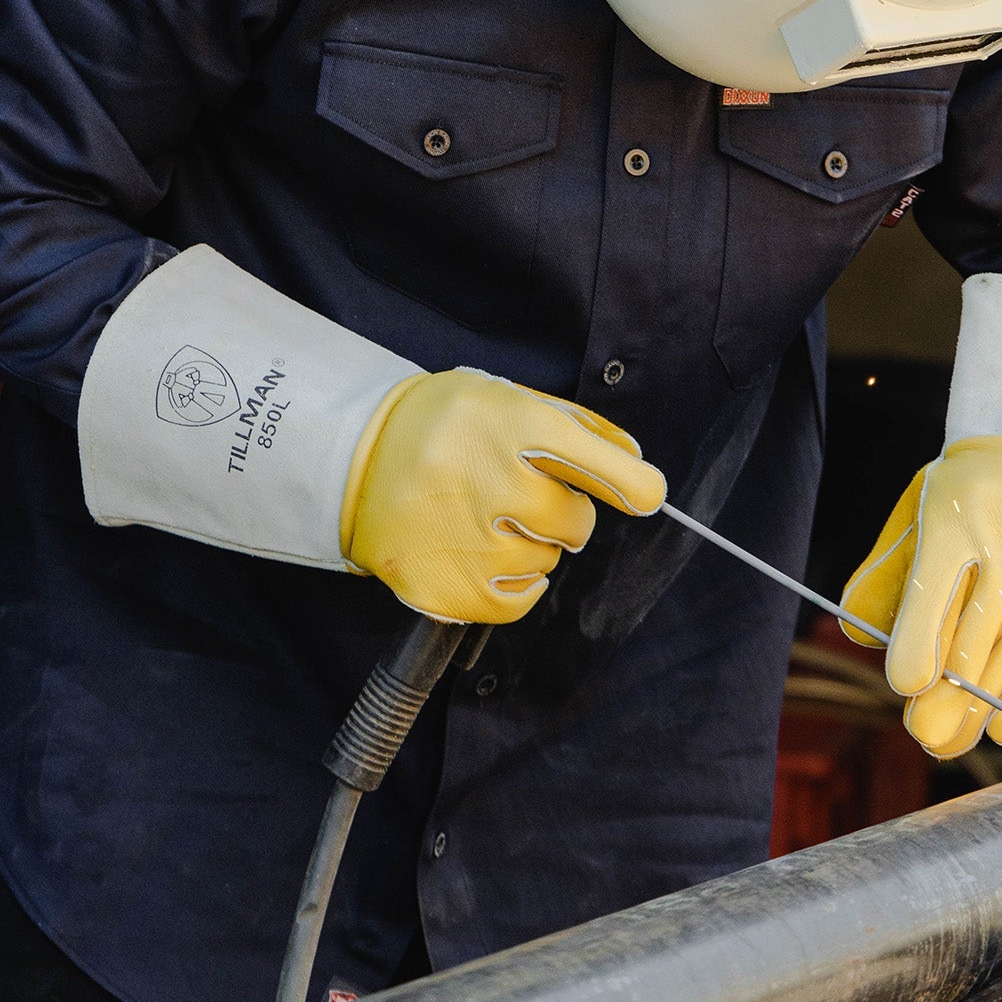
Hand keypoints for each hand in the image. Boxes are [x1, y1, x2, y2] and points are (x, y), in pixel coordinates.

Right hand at [342, 370, 665, 623]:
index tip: (645, 494)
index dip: (632, 485)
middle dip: (561, 512)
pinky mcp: (449, 589)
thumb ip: (579, 428)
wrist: (355, 462)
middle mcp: (490, 483)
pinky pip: (520, 599)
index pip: (594, 463)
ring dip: (529, 545)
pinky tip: (476, 551)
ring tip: (479, 517)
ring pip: (546, 562)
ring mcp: (467, 541)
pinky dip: (511, 581)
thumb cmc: (446, 428)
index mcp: (509, 425)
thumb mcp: (507, 401)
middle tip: (516, 493)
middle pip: (576, 524)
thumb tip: (640, 466)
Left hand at [840, 436, 1001, 755]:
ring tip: (946, 740)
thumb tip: (857, 638)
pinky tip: (996, 724)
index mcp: (957, 521)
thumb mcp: (921, 517)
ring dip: (974, 720)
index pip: (932, 597)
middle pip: (972, 650)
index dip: (916, 651)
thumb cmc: (968, 505)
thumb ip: (888, 576)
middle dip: (942, 704)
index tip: (907, 684)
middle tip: (923, 731)